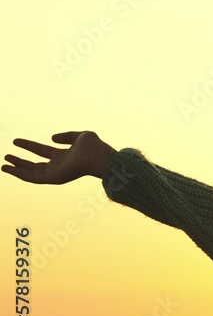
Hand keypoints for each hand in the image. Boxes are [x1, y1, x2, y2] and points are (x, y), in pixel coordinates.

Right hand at [2, 131, 116, 184]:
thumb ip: (67, 136)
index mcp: (64, 156)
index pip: (42, 151)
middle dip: (20, 161)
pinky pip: (33, 178)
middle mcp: (58, 166)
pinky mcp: (53, 179)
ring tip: (3, 165)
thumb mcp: (80, 136)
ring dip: (17, 169)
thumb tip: (51, 138)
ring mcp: (56, 173)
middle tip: (6, 156)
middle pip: (34, 165)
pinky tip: (10, 170)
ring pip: (31, 173)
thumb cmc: (95, 147)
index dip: (28, 146)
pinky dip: (21, 174)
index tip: (15, 141)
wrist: (99, 156)